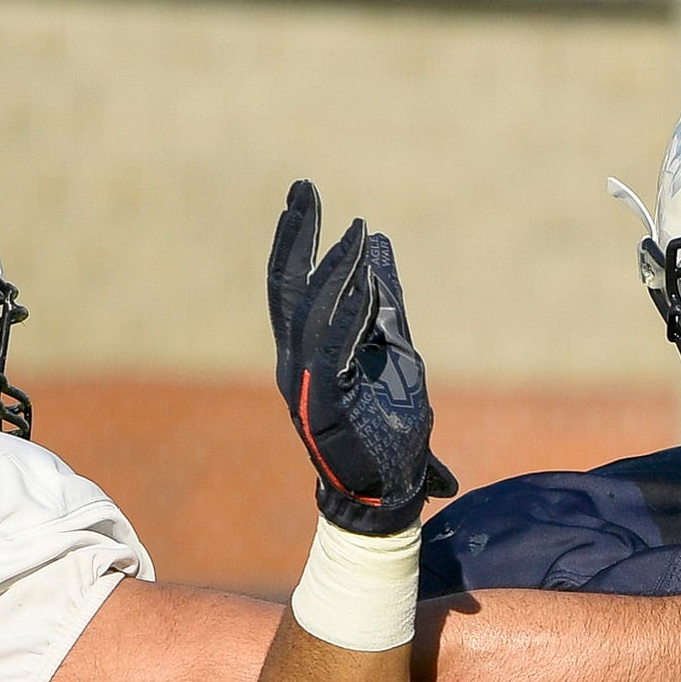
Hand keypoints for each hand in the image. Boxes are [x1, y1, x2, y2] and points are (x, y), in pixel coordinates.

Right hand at [267, 179, 457, 534]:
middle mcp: (295, 363)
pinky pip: (335, 351)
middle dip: (295, 236)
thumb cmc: (390, 428)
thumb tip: (381, 245)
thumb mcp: (394, 351)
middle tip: (304, 188)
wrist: (389, 493)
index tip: (309, 197)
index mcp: (304, 350)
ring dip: (336, 270)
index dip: (298, 238)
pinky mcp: (327, 405)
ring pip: (312, 314)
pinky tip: (364, 282)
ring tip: (357, 231)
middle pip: (286, 288)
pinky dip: (350, 316)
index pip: (292, 283)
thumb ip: (387, 303)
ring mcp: (306, 385)